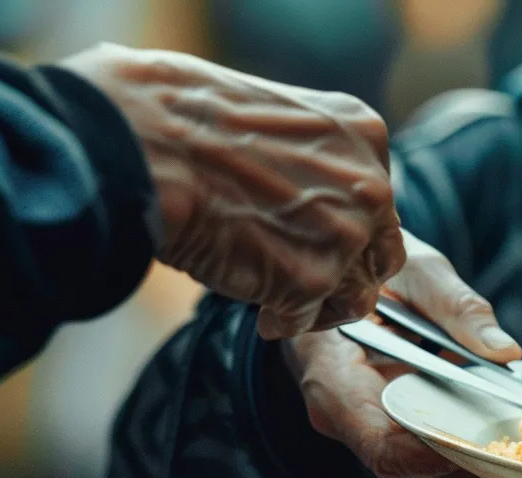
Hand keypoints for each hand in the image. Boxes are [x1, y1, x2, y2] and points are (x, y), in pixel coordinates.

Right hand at [59, 43, 402, 338]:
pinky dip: (281, 321)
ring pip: (351, 295)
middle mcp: (370, 187)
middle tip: (306, 282)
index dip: (350, 231)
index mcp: (364, 138)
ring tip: (277, 300)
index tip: (317, 241)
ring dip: (316, 305)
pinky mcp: (310, 280)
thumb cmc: (182, 116)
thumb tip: (306, 194)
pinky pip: (305, 319)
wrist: (142, 141)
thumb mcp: (275, 113)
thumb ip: (311, 157)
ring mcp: (344, 236)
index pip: (379, 205)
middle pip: (378, 255)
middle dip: (344, 274)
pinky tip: (256, 308)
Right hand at [285, 232, 521, 477]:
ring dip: (489, 473)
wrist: (333, 269)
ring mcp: (369, 424)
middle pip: (416, 466)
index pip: (382, 446)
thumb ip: (455, 306)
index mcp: (335, 379)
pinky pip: (435, 450)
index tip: (493, 452)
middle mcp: (347, 417)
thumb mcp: (412, 268)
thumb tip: (506, 351)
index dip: (439, 458)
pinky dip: (480, 453)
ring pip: (431, 468)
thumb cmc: (363, 260)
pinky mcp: (394, 421)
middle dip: (480, 474)